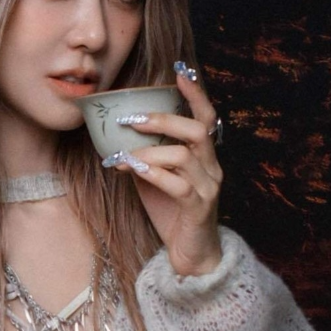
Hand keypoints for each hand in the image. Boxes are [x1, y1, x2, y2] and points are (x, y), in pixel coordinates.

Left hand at [107, 64, 222, 276]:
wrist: (192, 258)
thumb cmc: (174, 216)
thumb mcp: (156, 181)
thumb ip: (147, 159)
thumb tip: (118, 139)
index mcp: (205, 159)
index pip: (206, 118)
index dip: (195, 94)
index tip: (178, 72)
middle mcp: (212, 169)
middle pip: (196, 130)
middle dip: (162, 120)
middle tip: (130, 120)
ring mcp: (208, 189)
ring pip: (183, 156)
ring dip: (149, 151)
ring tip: (124, 155)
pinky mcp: (198, 209)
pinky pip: (178, 185)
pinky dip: (152, 173)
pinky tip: (132, 171)